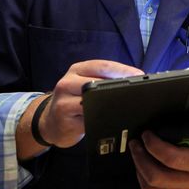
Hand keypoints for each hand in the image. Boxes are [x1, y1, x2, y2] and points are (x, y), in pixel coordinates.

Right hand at [18, 59, 142, 156]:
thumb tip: (135, 79)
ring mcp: (63, 102)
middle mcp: (67, 82)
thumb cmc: (74, 101)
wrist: (49, 123)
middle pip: (97, 82)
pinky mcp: (64, 121)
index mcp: (77, 70)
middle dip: (120, 87)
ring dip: (111, 104)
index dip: (122, 70)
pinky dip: (101, 120)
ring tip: (127, 106)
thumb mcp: (85, 84)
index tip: (139, 75)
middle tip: (138, 92)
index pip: (102, 66)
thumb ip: (104, 79)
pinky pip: (87, 120)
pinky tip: (112, 120)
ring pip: (91, 101)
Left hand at [129, 111, 188, 188]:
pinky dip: (145, 181)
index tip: (148, 134)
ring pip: (154, 188)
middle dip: (141, 158)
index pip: (172, 159)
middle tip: (137, 143)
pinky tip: (144, 167)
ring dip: (140, 170)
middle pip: (157, 176)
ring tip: (137, 153)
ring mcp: (186, 188)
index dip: (155, 146)